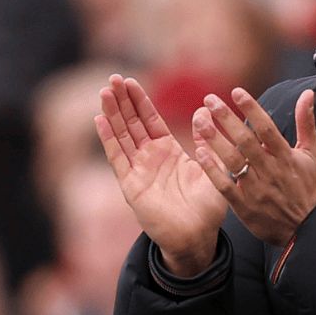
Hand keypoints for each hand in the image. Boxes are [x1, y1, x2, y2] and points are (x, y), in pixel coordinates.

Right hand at [95, 75, 227, 275]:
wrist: (197, 237)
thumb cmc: (207, 208)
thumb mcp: (214, 167)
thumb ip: (208, 140)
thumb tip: (204, 111)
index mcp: (168, 152)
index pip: (150, 120)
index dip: (140, 101)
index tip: (130, 80)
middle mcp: (149, 159)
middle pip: (132, 124)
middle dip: (122, 101)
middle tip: (113, 77)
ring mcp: (138, 171)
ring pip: (122, 136)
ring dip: (113, 114)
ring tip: (104, 92)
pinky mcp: (131, 185)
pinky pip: (118, 158)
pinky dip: (109, 139)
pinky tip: (101, 120)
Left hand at [191, 87, 315, 246]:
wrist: (304, 229)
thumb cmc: (305, 188)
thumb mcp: (311, 154)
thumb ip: (306, 122)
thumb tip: (308, 93)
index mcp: (285, 157)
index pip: (267, 128)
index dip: (252, 109)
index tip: (236, 92)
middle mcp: (270, 170)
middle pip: (245, 141)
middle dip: (227, 118)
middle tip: (210, 100)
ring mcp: (256, 188)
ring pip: (232, 160)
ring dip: (215, 139)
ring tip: (200, 121)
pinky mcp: (244, 205)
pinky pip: (224, 185)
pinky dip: (212, 169)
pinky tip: (200, 152)